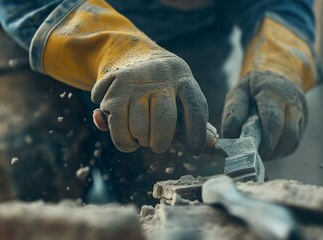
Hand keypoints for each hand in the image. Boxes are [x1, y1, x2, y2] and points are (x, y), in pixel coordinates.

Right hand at [91, 55, 207, 154]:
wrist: (132, 53)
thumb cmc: (165, 88)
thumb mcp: (184, 97)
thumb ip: (198, 124)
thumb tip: (212, 145)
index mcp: (183, 78)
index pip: (195, 108)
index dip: (197, 134)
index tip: (194, 151)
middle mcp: (159, 75)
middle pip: (163, 122)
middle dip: (160, 143)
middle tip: (157, 144)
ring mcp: (133, 79)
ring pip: (136, 128)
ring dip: (138, 142)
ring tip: (141, 136)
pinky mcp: (110, 84)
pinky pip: (111, 123)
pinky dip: (119, 136)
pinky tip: (124, 130)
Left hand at [221, 71, 307, 159]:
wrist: (277, 74)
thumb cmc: (253, 86)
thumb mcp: (238, 92)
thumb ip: (234, 112)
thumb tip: (231, 138)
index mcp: (274, 91)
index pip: (274, 120)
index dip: (265, 140)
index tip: (253, 150)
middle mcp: (293, 101)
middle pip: (288, 133)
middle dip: (271, 149)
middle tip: (255, 155)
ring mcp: (301, 112)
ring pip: (293, 140)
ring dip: (276, 152)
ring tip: (259, 153)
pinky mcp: (303, 122)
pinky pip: (294, 143)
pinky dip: (281, 150)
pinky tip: (268, 150)